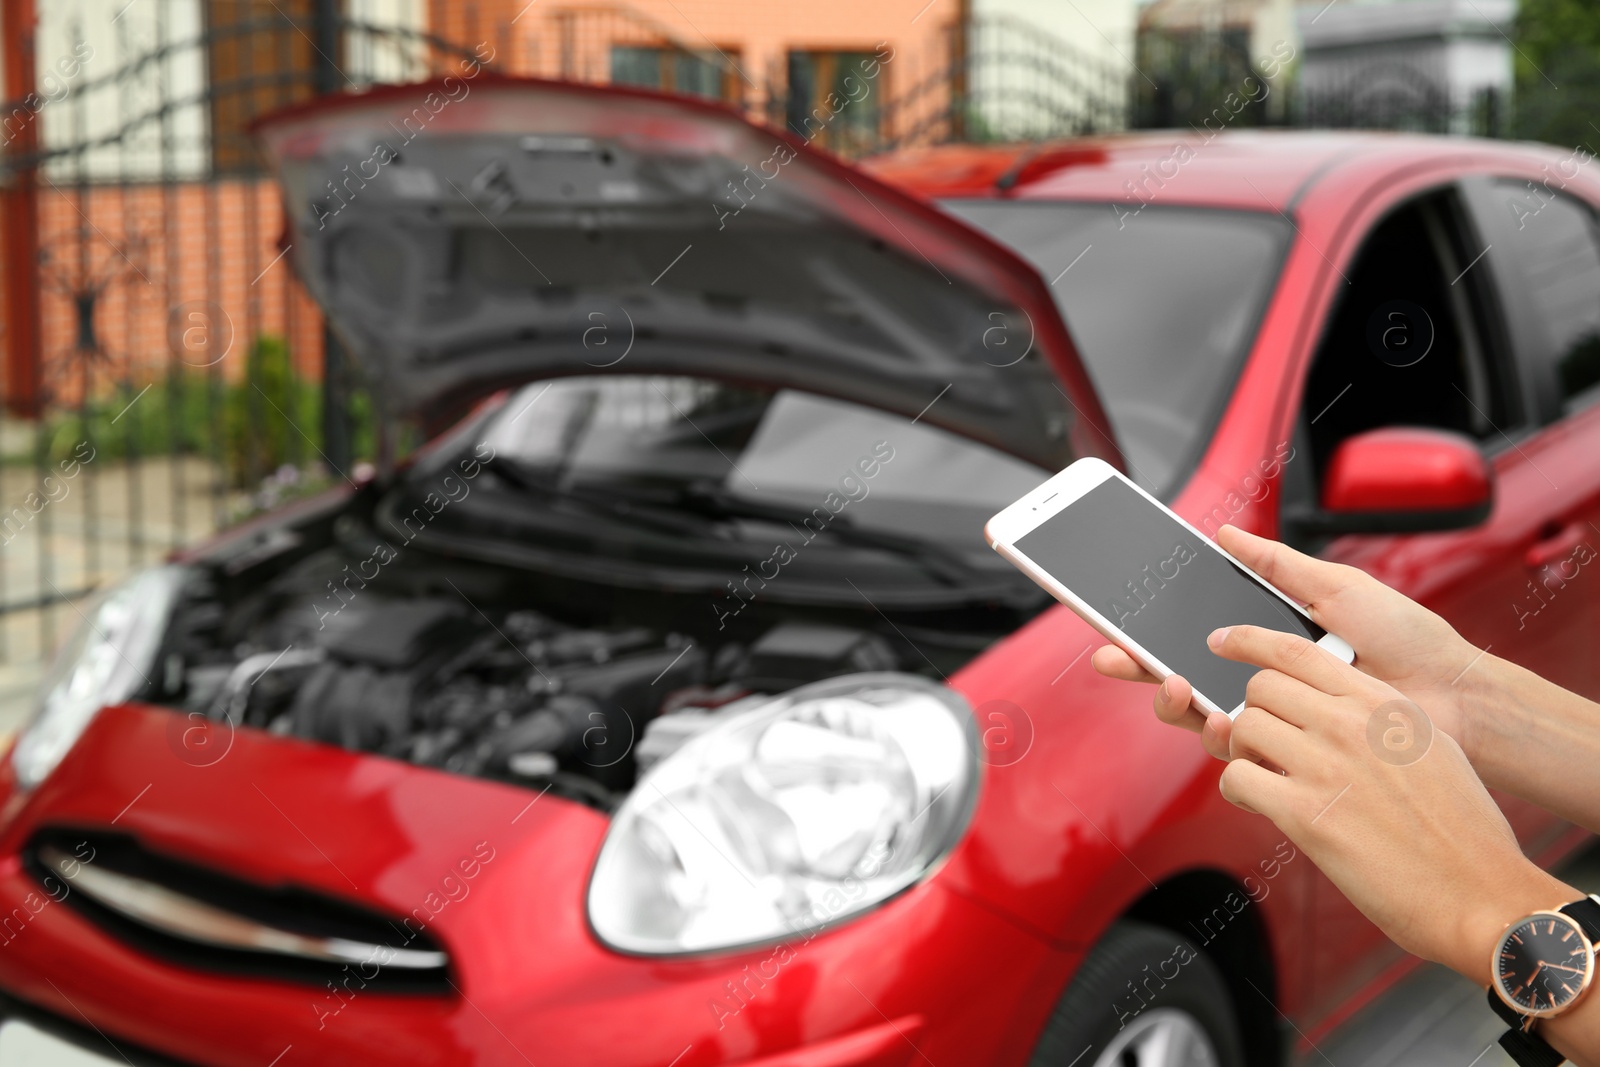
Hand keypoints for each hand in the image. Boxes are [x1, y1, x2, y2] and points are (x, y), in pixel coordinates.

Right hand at [1091, 524, 1481, 760]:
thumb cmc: (1406, 639)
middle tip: (1115, 657)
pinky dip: (1217, 735)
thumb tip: (1224, 534)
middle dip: (1137, 666)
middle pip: (1177, 674)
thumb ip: (1276, 566)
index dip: (1147, 629)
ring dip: (1170, 699)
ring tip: (1173, 684)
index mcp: (1265, 639)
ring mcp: (1272, 720)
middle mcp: (1260, 680)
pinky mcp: (1289, 756)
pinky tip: (1218, 719)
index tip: (1112, 617)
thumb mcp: (1336, 587)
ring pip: (1196, 715)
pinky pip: (1236, 752)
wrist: (1452, 694)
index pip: (1190, 632)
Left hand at [1208, 623, 1571, 979]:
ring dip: (1242, 751)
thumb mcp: (1430, 745)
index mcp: (1382, 702)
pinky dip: (1238, 790)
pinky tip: (1261, 804)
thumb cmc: (1461, 828)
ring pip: (1242, 727)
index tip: (1223, 643)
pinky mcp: (1305, 814)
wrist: (1481, 893)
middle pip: (1261, 686)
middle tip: (1266, 743)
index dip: (1250, 642)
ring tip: (1266, 776)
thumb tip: (1336, 707)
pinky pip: (1237, 778)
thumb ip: (1379, 718)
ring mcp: (1327, 765)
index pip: (1297, 649)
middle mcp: (1351, 723)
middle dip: (1253, 711)